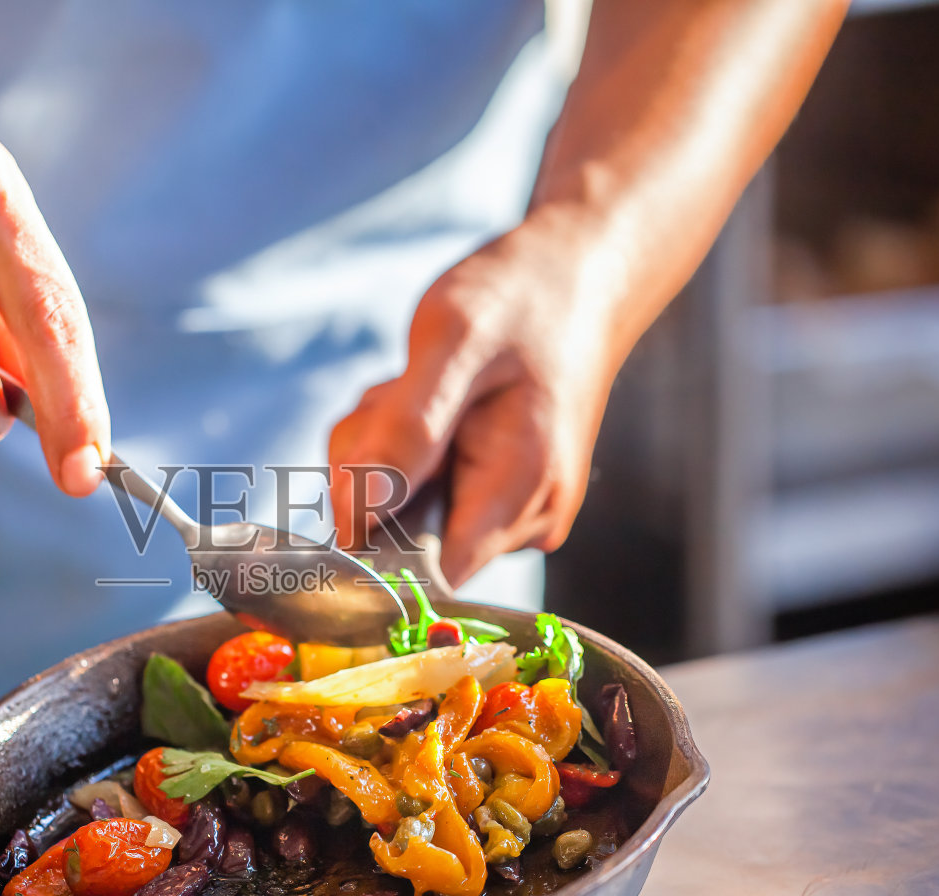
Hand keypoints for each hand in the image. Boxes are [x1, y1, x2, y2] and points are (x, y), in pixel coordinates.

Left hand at [329, 214, 622, 585]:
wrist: (579, 275)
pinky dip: (403, 450)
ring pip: (402, 514)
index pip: (422, 576)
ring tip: (419, 388)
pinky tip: (432, 401)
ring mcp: (514, 513)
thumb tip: (359, 516)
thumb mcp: (452, 341)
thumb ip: (405, 431)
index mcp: (519, 491)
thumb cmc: (522, 297)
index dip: (370, 534)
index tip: (362, 463)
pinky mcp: (497, 498)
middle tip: (397, 396)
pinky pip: (421, 493)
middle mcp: (526, 522)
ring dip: (383, 452)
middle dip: (371, 472)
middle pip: (402, 541)